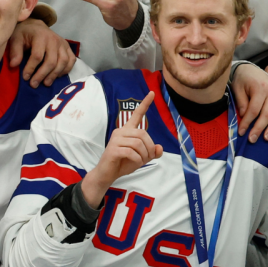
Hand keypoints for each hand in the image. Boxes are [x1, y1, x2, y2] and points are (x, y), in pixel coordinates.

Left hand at [9, 19, 76, 87]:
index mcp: (40, 36)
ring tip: (46, 83)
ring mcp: (63, 44)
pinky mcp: (68, 48)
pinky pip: (71, 61)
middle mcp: (54, 40)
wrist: (36, 26)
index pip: (37, 56)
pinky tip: (57, 76)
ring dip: (54, 75)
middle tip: (34, 84)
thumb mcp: (15, 38)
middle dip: (42, 75)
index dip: (31, 68)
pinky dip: (65, 70)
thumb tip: (14, 65)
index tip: (25, 77)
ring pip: (63, 63)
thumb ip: (15, 51)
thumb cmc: (24, 33)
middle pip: (51, 61)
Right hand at [81, 91, 160, 206]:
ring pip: (139, 143)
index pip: (137, 115)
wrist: (108, 174)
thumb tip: (159, 148)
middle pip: (143, 134)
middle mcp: (120, 132)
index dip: (145, 104)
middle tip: (147, 158)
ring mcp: (115, 139)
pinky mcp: (113, 149)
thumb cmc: (124, 163)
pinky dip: (138, 160)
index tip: (152, 93)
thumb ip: (152, 152)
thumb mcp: (142, 157)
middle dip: (149, 148)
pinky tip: (134, 163)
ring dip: (144, 155)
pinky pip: (132, 152)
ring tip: (139, 161)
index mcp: (127, 131)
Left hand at [232, 64, 267, 142]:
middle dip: (259, 128)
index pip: (254, 109)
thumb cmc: (243, 80)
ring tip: (267, 138)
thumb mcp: (237, 88)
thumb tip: (244, 115)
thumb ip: (241, 102)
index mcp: (260, 88)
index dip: (247, 122)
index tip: (241, 132)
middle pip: (267, 114)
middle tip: (252, 139)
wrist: (252, 70)